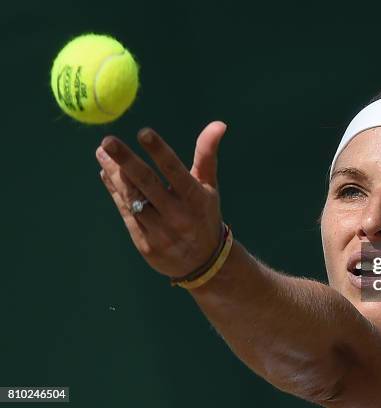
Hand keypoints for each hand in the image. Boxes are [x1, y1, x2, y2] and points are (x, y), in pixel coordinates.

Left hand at [95, 121, 227, 277]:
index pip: (176, 171)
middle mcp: (178, 215)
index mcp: (195, 198)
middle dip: (126, 162)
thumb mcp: (208, 185)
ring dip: (115, 175)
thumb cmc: (204, 213)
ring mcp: (160, 231)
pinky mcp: (145, 243)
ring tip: (101, 153)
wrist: (203, 262)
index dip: (160, 152)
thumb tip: (219, 123)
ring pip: (133, 198)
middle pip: (148, 184)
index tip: (144, 132)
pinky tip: (106, 173)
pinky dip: (115, 192)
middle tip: (107, 141)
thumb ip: (207, 154)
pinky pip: (126, 213)